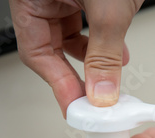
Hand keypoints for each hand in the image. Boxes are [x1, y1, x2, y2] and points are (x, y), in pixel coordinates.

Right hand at [9, 0, 144, 115]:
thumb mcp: (107, 12)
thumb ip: (105, 54)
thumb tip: (102, 92)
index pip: (35, 52)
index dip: (59, 84)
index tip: (77, 108)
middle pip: (52, 50)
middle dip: (78, 77)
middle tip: (94, 102)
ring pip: (71, 40)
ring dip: (94, 62)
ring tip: (110, 79)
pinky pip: (87, 27)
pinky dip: (103, 44)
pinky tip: (118, 54)